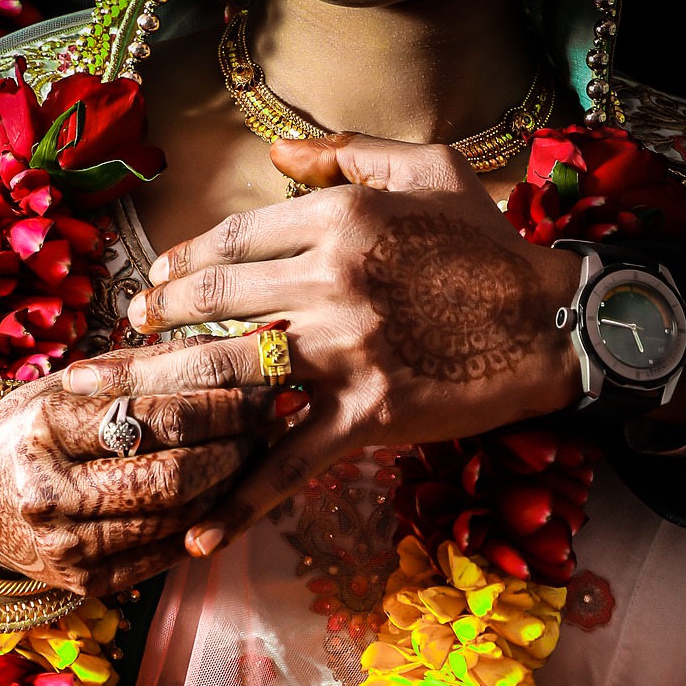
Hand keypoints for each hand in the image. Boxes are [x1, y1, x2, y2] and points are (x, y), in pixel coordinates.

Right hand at [0, 359, 299, 593]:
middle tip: (276, 416)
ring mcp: (67, 544)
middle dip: (238, 444)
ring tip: (257, 449)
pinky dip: (204, 521)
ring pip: (177, 517)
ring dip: (230, 484)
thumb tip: (236, 344)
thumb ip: (143, 370)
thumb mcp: (68, 386)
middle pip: (174, 472)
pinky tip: (226, 493)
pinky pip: (166, 553)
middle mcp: (50, 489)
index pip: (158, 414)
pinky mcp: (85, 583)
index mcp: (45, 424)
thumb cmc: (32, 431)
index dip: (227, 399)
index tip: (274, 380)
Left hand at [62, 134, 581, 557]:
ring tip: (132, 407)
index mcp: (342, 217)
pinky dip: (241, 503)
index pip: (236, 237)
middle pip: (217, 298)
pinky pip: (287, 462)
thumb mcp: (429, 169)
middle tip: (132, 331)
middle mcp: (331, 278)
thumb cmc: (492, 247)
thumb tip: (276, 153)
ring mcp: (345, 350)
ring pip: (234, 373)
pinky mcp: (365, 414)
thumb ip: (348, 151)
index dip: (185, 258)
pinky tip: (198, 535)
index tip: (158, 276)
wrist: (554, 323)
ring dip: (172, 392)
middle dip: (161, 316)